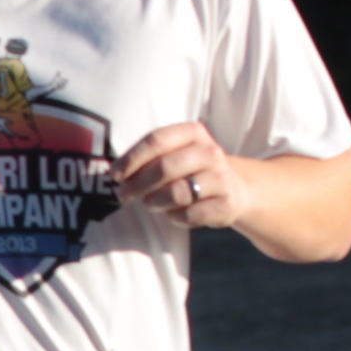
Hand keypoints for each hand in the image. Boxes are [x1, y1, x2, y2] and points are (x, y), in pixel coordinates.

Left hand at [115, 123, 246, 231]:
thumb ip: (149, 157)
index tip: (115, 174)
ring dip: (155, 202)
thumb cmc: (191, 170)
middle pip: (164, 167)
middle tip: (123, 195)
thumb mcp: (175, 153)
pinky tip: (174, 213)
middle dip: (137, 184)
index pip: (157, 140)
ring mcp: (221, 177)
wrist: (235, 189)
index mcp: (194, 132)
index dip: (132, 158)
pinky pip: (189, 214)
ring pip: (177, 193)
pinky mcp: (226, 203)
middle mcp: (210, 152)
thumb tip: (115, 172)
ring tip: (150, 203)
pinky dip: (175, 217)